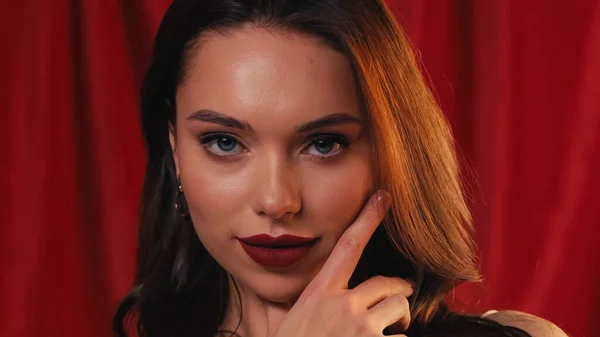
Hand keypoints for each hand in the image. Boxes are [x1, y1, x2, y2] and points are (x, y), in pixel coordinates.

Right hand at [270, 190, 412, 336]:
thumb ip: (311, 306)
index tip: (383, 198)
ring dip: (398, 323)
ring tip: (385, 336)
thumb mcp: (292, 322)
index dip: (367, 219)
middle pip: (388, 283)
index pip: (348, 246)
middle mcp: (342, 304)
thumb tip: (315, 300)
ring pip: (399, 311)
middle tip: (397, 305)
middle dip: (397, 293)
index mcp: (320, 293)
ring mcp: (361, 328)